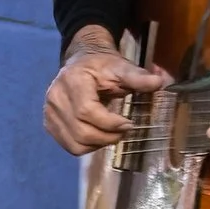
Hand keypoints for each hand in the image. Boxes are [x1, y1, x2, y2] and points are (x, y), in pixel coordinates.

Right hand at [44, 28, 167, 155]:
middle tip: (124, 131)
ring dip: (98, 144)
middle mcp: (56, 97)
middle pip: (81, 131)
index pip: (87, 111)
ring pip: (75, 144)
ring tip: (112, 134)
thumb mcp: (121, 67)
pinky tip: (99, 135)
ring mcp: (50, 112)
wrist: (81, 62)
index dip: (109, 123)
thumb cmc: (102, 66)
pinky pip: (69, 145)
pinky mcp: (50, 123)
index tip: (128, 124)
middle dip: (107, 137)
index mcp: (72, 80)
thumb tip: (160, 82)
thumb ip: (138, 77)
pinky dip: (87, 146)